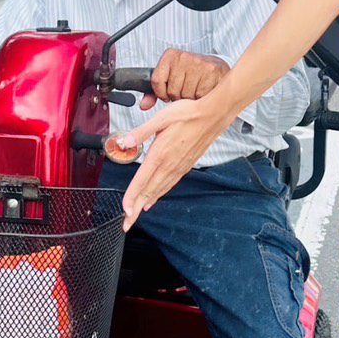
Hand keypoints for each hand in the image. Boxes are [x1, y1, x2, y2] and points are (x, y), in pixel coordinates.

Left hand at [115, 97, 232, 229]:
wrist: (213, 116)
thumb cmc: (189, 114)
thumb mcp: (161, 118)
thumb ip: (141, 132)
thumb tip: (125, 142)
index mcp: (160, 154)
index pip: (142, 180)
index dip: (132, 197)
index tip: (125, 211)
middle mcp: (169, 165)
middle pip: (149, 192)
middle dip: (136, 210)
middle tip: (127, 223)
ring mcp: (178, 167)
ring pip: (159, 191)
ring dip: (146, 204)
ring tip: (137, 215)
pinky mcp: (185, 166)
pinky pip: (169, 185)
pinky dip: (159, 194)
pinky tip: (153, 198)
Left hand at [142, 49, 229, 108]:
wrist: (216, 67)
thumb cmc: (191, 74)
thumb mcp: (170, 77)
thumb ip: (155, 92)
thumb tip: (143, 105)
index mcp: (170, 56)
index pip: (156, 81)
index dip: (162, 93)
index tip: (167, 94)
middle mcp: (183, 57)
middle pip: (172, 91)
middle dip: (178, 96)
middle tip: (185, 90)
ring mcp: (198, 63)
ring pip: (186, 95)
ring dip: (190, 98)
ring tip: (195, 89)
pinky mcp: (211, 71)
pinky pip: (200, 95)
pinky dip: (201, 97)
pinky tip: (203, 90)